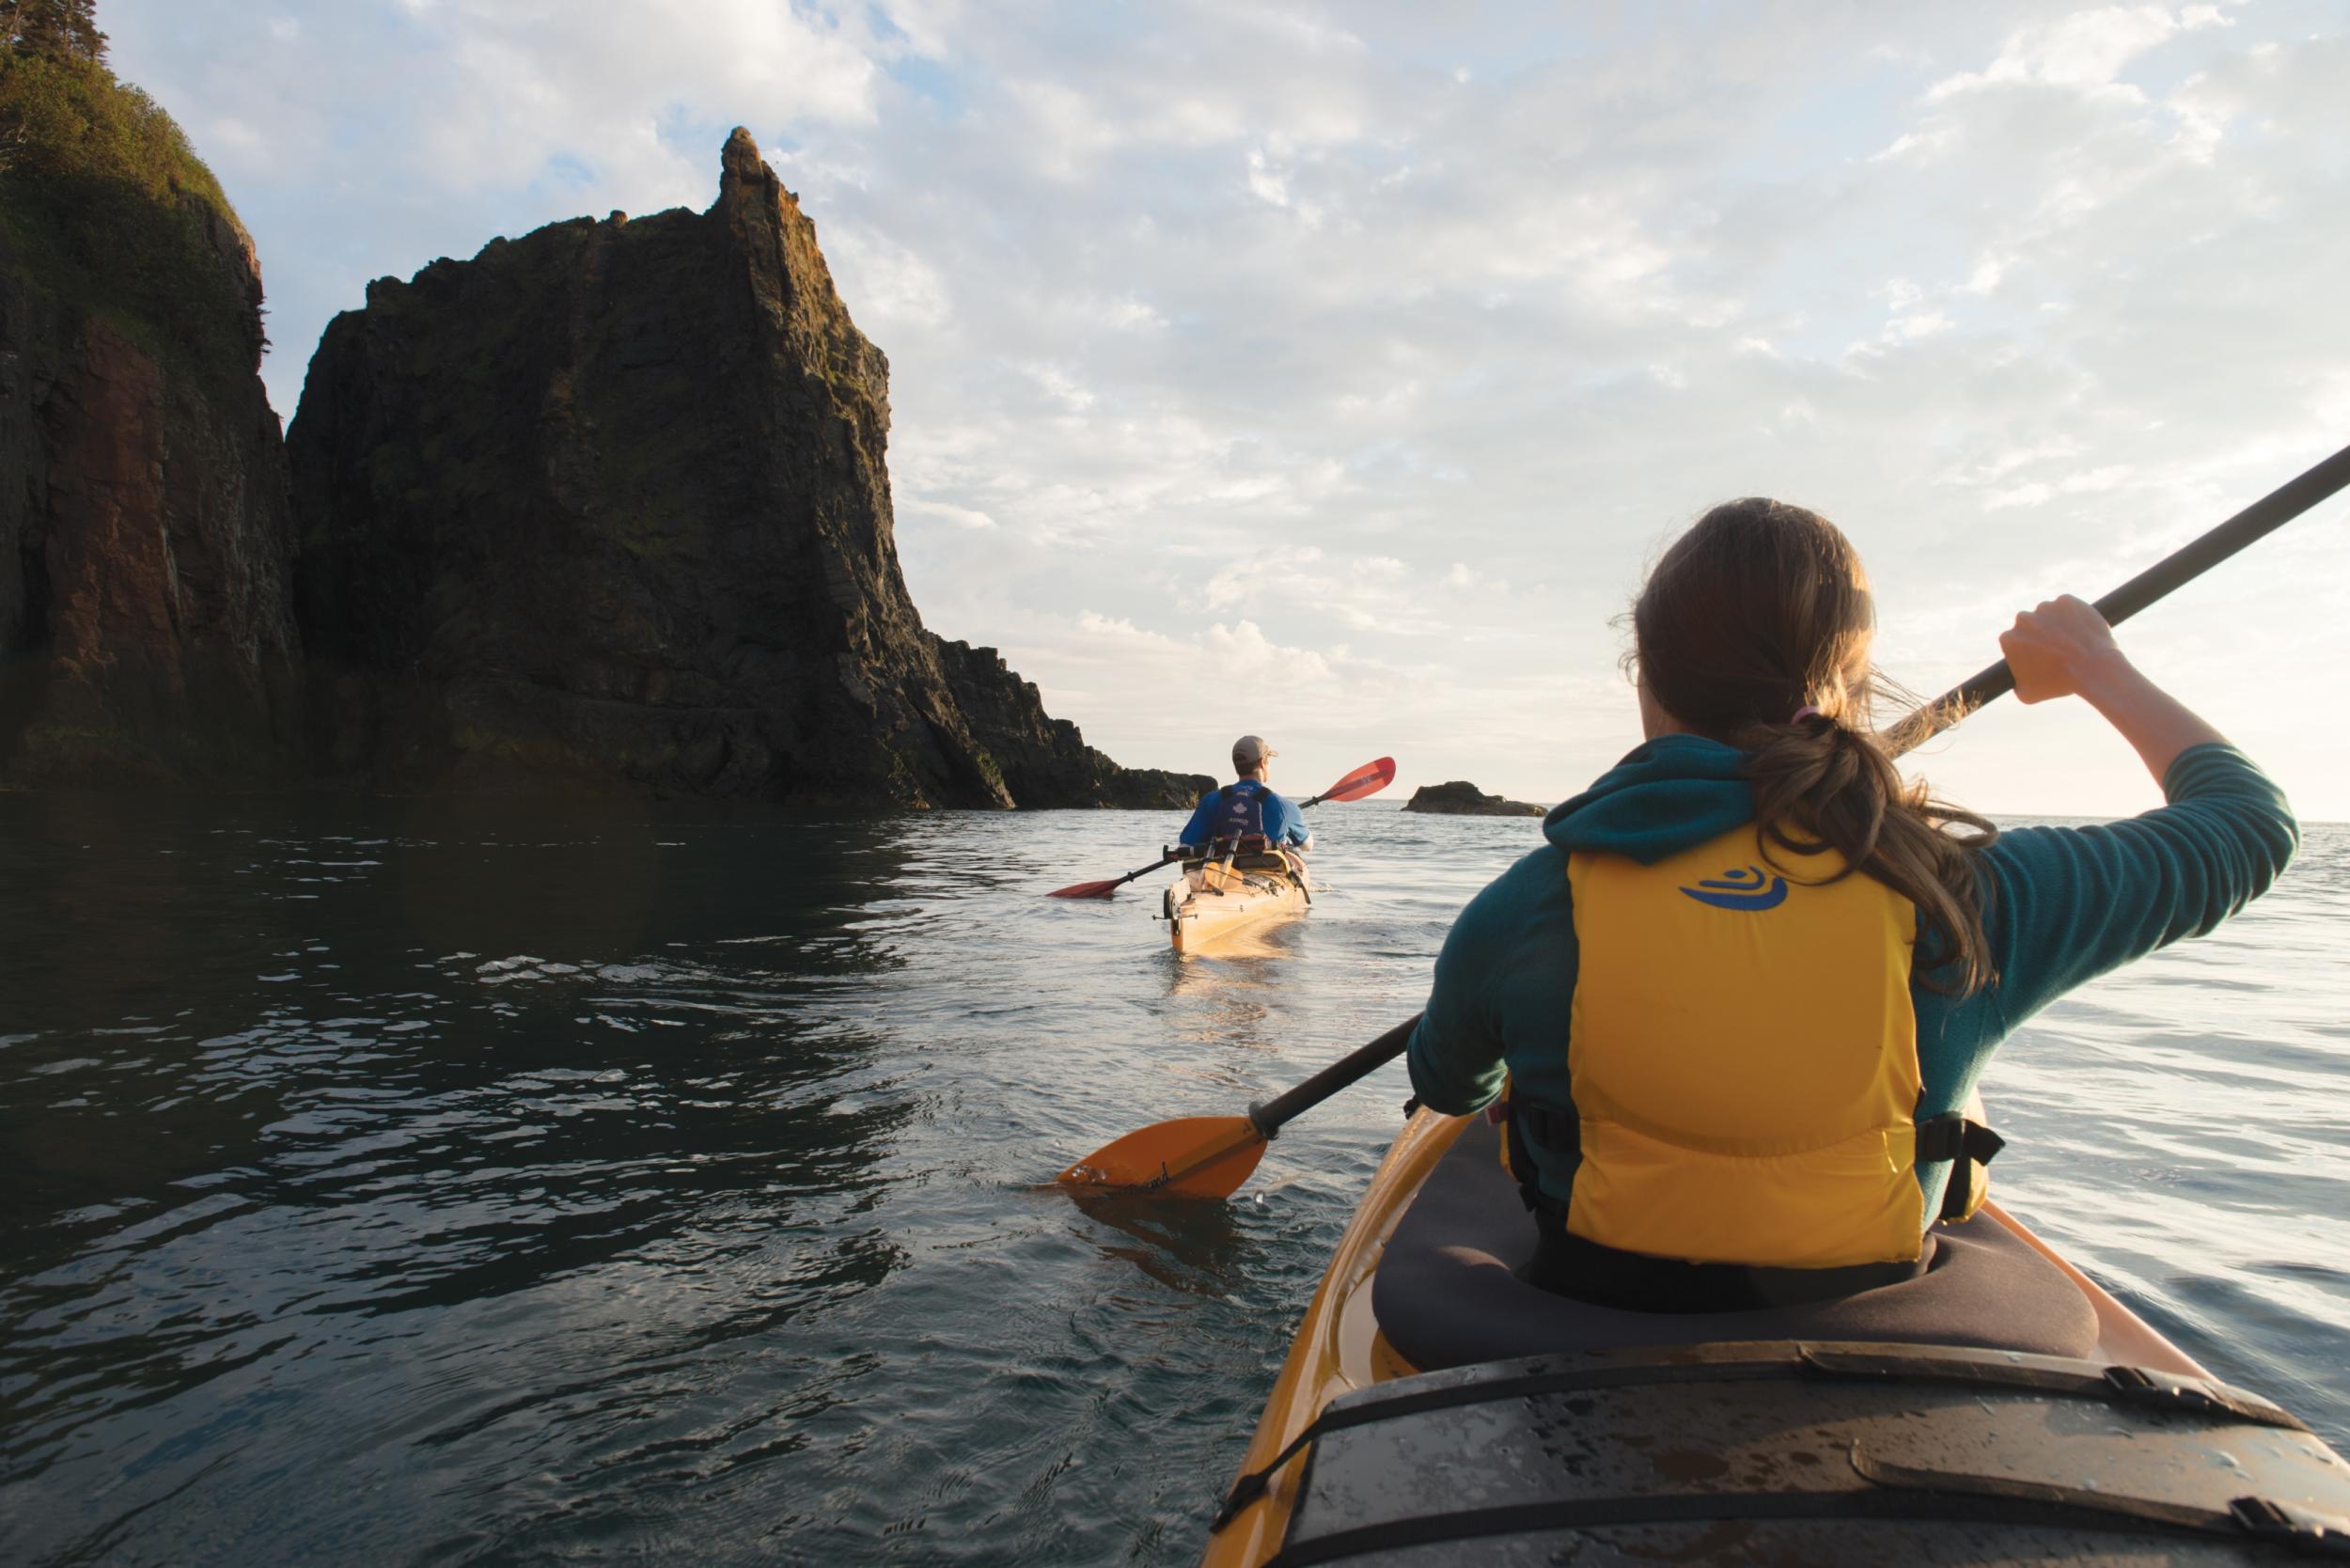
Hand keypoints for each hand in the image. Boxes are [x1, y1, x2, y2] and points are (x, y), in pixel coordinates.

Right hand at [1998, 595, 2128, 703]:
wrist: (2092, 668)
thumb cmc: (2059, 684)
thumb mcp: (2028, 694)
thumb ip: (2016, 685)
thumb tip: (2016, 683)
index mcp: (2009, 639)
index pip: (2014, 640)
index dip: (2026, 649)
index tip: (2039, 656)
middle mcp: (2023, 619)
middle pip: (2030, 624)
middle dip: (2040, 633)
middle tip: (2057, 648)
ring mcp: (2046, 607)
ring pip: (2050, 614)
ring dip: (2057, 623)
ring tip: (2072, 641)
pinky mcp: (2067, 600)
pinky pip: (2068, 606)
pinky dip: (2073, 615)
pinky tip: (2081, 630)